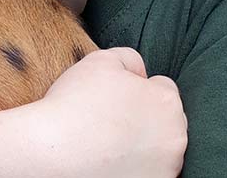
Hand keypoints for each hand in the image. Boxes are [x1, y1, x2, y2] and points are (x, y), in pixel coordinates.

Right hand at [31, 48, 186, 177]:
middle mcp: (174, 138)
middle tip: (111, 121)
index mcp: (166, 102)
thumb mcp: (100, 60)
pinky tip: (109, 162)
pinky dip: (134, 168)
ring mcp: (165, 168)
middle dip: (146, 118)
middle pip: (166, 121)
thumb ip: (129, 59)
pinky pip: (147, 172)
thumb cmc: (74, 105)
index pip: (163, 89)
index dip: (137, 89)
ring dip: (142, 145)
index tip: (116, 99)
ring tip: (108, 144)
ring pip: (159, 151)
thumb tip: (139, 71)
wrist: (52, 152)